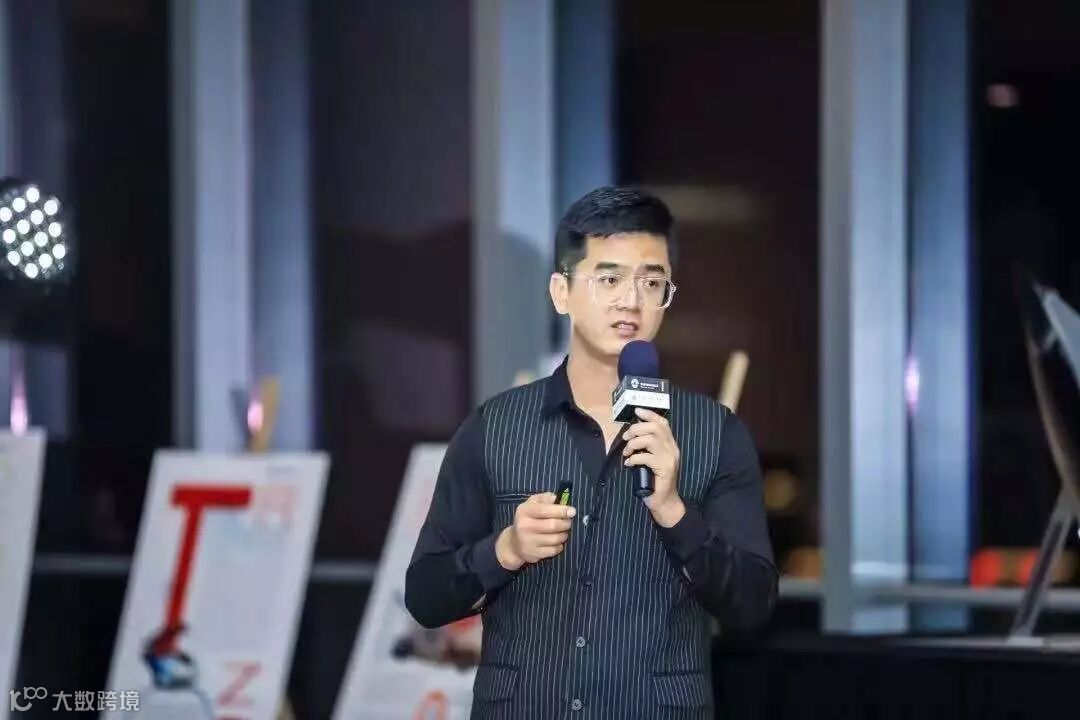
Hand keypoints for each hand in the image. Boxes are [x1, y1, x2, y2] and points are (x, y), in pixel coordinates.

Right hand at [495, 492, 575, 570]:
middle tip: (568, 522)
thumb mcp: (531, 504)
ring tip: (563, 531)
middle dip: (565, 523)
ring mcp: (528, 542)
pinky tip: (557, 542)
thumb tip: (556, 498)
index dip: (561, 510)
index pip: (545, 510)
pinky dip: (559, 546)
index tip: (572, 511)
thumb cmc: (527, 519)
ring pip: (555, 539)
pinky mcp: (533, 554)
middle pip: (553, 525)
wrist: (514, 542)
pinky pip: (553, 550)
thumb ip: (544, 498)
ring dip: (564, 535)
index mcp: (525, 511)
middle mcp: (524, 526)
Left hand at [622, 407, 685, 526]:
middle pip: (656, 428)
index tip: (636, 411)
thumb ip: (646, 447)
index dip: (649, 414)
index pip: (663, 423)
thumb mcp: (651, 460)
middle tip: (626, 437)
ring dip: (634, 443)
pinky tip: (629, 463)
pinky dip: (634, 458)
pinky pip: (646, 457)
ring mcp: (669, 459)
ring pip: (650, 439)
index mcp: (670, 445)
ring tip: (627, 452)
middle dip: (637, 428)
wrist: (665, 502)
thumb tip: (632, 433)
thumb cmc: (655, 481)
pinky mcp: (664, 469)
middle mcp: (672, 449)